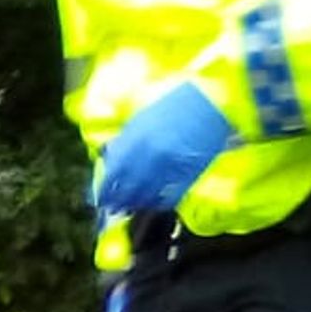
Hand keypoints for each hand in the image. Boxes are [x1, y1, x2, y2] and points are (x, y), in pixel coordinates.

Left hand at [92, 83, 231, 215]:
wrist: (209, 102)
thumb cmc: (175, 106)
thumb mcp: (142, 118)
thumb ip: (125, 141)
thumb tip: (110, 160)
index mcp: (137, 139)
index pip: (114, 172)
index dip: (105, 189)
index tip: (100, 197)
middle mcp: (152, 155)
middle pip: (129, 187)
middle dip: (118, 201)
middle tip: (112, 208)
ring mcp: (171, 166)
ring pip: (148, 195)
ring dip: (136, 204)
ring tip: (129, 209)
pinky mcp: (189, 174)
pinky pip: (170, 196)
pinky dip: (159, 203)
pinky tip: (153, 204)